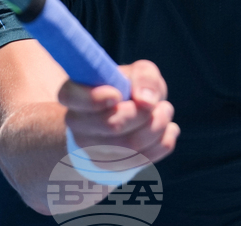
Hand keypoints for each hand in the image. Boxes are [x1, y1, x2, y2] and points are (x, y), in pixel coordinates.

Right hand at [58, 59, 179, 163]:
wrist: (128, 115)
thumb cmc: (130, 89)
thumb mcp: (137, 72)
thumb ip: (144, 77)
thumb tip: (146, 101)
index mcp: (74, 94)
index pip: (72, 97)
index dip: (95, 98)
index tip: (117, 95)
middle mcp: (77, 124)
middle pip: (111, 125)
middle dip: (143, 113)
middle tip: (159, 103)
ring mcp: (92, 150)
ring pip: (131, 146)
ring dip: (158, 126)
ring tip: (165, 111)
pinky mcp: (112, 168)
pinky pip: (144, 159)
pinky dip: (163, 142)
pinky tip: (168, 129)